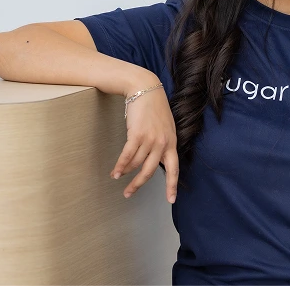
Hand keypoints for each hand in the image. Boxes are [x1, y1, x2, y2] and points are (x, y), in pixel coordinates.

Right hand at [110, 83, 178, 203]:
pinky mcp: (137, 134)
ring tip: (117, 177)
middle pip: (150, 171)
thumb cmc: (154, 107)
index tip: (171, 200)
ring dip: (125, 172)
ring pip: (137, 163)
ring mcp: (150, 139)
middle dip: (138, 184)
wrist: (145, 89)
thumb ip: (163, 143)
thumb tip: (155, 159)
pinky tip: (115, 171)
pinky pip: (128, 155)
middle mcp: (163, 143)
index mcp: (171, 142)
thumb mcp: (165, 126)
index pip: (174, 169)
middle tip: (128, 193)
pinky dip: (120, 165)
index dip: (172, 186)